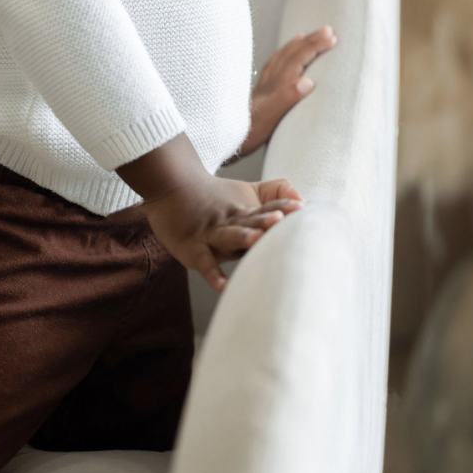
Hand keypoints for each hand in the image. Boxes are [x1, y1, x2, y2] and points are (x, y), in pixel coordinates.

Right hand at [144, 173, 303, 291]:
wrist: (170, 187)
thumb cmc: (215, 197)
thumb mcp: (245, 191)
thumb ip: (274, 193)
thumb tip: (302, 199)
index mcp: (244, 211)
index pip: (265, 207)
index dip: (280, 206)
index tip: (299, 206)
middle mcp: (229, 221)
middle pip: (248, 220)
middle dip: (264, 221)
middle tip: (279, 219)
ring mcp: (210, 234)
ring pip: (227, 235)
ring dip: (241, 237)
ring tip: (256, 238)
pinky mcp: (192, 248)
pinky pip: (204, 261)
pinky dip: (212, 272)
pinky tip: (223, 285)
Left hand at [239, 25, 336, 155]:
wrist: (220, 138)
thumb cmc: (247, 133)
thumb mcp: (270, 119)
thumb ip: (287, 99)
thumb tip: (308, 81)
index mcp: (275, 86)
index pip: (298, 59)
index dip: (315, 47)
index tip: (331, 36)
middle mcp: (268, 83)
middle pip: (290, 55)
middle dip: (309, 41)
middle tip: (327, 31)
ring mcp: (261, 88)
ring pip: (280, 59)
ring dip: (294, 47)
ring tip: (304, 37)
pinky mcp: (257, 95)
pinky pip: (271, 69)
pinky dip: (280, 60)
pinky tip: (280, 62)